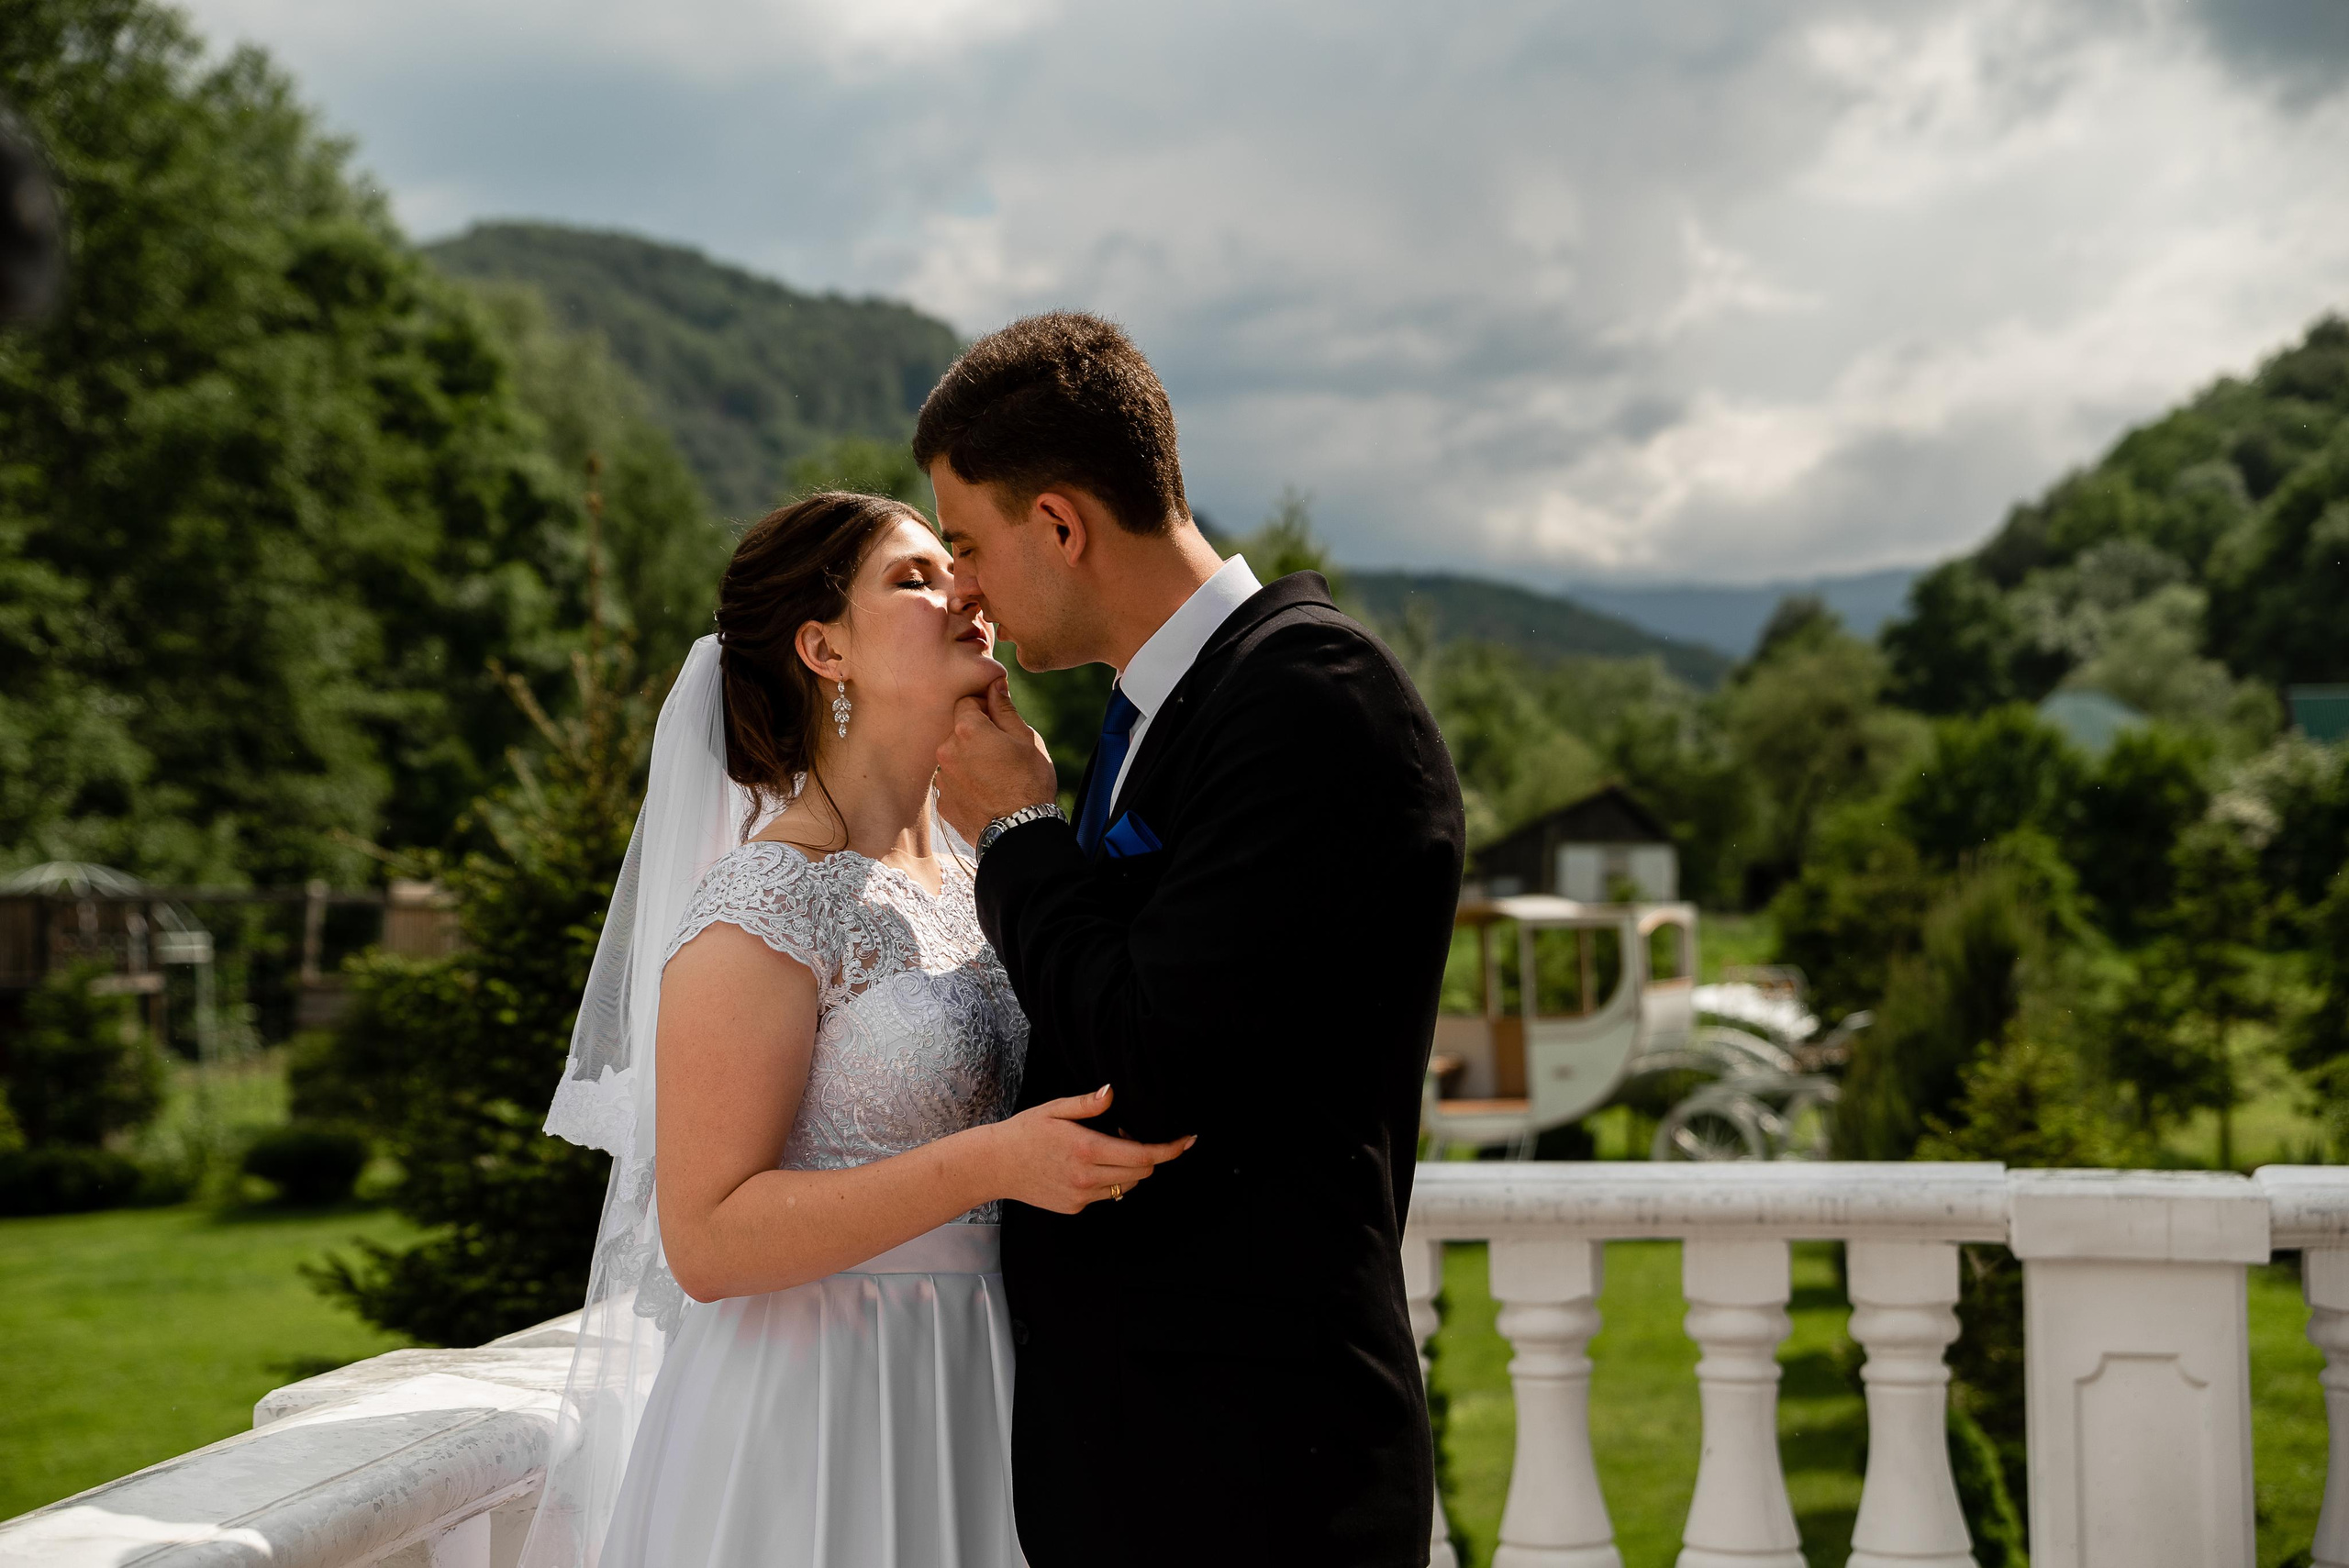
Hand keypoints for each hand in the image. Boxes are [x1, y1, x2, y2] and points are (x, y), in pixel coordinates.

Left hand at [936, 674, 1057, 842]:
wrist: (1021, 832)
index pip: (966, 702)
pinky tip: (987, 796)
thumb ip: (1004, 709)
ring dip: (970, 762)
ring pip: (955, 759)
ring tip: (996, 779)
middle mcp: (947, 751)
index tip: (999, 722)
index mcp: (967, 729)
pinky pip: (954, 785)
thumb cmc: (1030, 782)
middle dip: (976, 737)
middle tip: (1002, 754)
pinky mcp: (943, 803)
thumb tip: (995, 683)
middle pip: (958, 732)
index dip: (984, 708)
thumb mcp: (1026, 739)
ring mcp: (943, 780)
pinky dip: (966, 786)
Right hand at [980, 1085, 1192, 1213]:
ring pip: (1126, 1186)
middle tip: (1125, 1135)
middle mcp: (1087, 1177)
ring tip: (1105, 1150)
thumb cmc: (1025, 1132)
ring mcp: (1081, 1196)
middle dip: (1148, 1156)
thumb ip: (1088, 1103)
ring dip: (1129, 1170)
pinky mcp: (1074, 1207)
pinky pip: (1106, 1195)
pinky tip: (1085, 1166)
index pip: (1143, 1155)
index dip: (1170, 1150)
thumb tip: (1113, 1091)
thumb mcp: (1055, 1109)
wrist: (995, 1165)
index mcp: (1087, 1149)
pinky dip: (1107, 1181)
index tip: (1187, 1141)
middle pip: (1141, 1173)